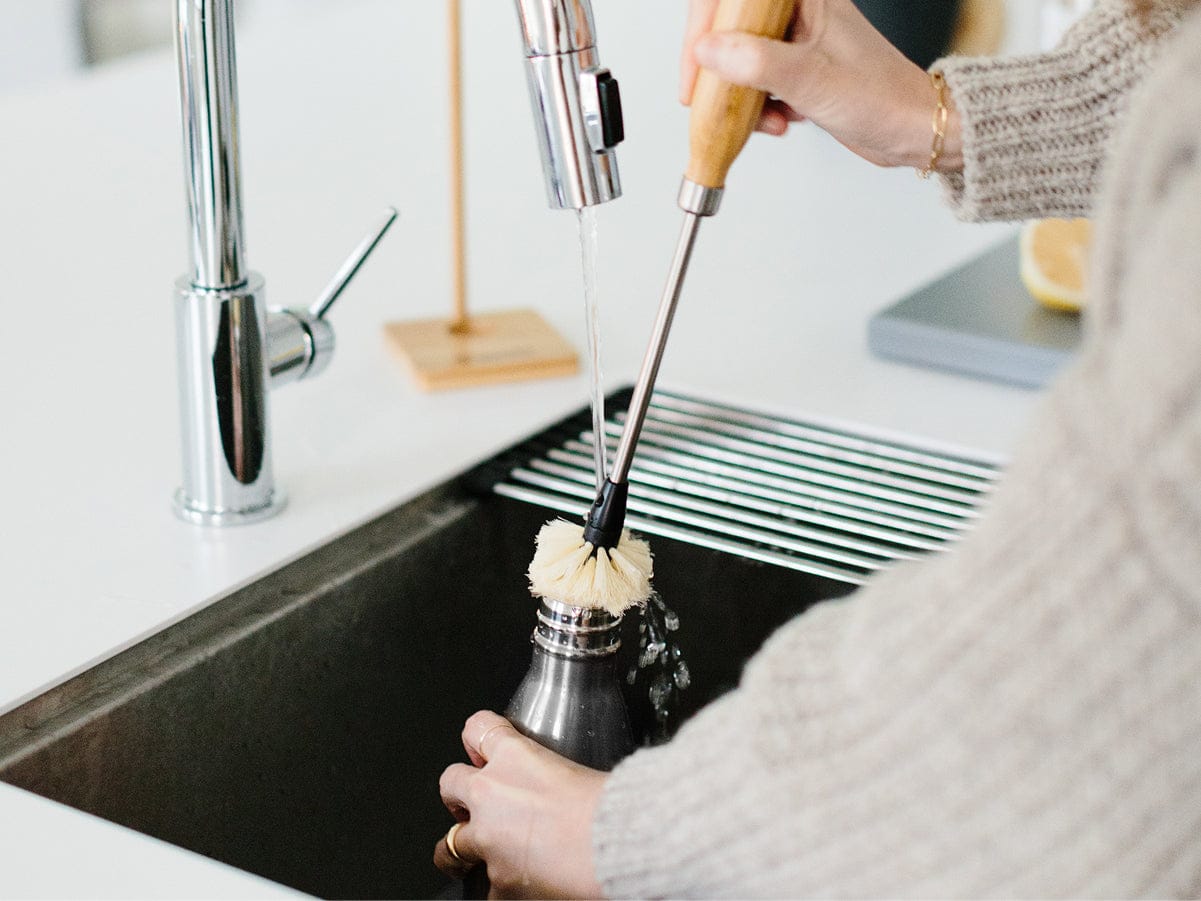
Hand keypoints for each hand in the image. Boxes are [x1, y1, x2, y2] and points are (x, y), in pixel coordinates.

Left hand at [434, 711, 607, 898]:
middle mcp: (491, 793)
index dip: (476, 739)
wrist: (616, 842)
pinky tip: (518, 885)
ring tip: (467, 859)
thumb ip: (553, 777)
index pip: (477, 728)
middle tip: (468, 806)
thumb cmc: (612, 806)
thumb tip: (561, 788)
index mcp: (515, 756)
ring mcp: (487, 838)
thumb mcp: (579, 772)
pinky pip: (486, 888)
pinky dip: (501, 888)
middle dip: (458, 796)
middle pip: (450, 783)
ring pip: (449, 845)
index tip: (477, 748)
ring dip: (460, 850)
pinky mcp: (496, 879)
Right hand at [680, 0, 961, 170]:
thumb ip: (757, 62)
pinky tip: (780, 121)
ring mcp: (795, 42)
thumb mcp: (812, 80)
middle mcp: (796, 13)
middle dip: (720, 70)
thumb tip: (709, 51)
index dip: (704, 27)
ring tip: (765, 118)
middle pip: (729, 28)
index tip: (697, 64)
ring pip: (739, 60)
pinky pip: (755, 83)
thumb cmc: (882, 97)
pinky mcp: (795, 69)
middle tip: (713, 98)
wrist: (912, 130)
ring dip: (741, 96)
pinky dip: (759, 108)